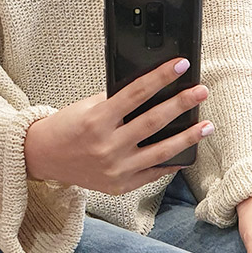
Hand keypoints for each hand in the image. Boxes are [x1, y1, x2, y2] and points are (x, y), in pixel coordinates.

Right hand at [24, 58, 212, 194]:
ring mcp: (116, 169)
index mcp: (98, 121)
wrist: (45, 158)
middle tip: (201, 92)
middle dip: (181, 105)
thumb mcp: (87, 108)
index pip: (136, 94)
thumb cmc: (67, 128)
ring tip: (206, 126)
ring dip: (187, 138)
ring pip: (160, 151)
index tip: (180, 66)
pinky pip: (153, 173)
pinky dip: (171, 162)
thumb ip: (116, 103)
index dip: (161, 78)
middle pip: (154, 122)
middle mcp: (108, 147)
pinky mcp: (121, 186)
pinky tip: (186, 153)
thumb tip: (151, 93)